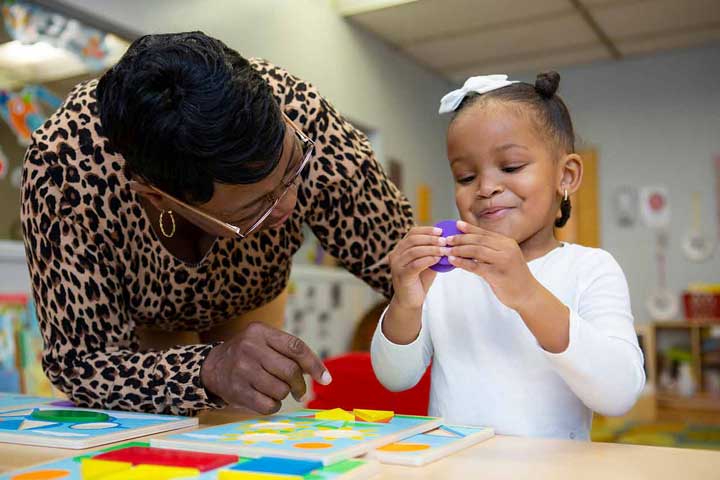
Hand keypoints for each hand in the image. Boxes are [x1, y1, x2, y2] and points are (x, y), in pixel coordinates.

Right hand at [201, 322, 330, 413]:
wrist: (212, 367)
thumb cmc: (248, 354)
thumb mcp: (264, 342)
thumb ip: (289, 351)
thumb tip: (320, 373)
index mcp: (260, 331)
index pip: (296, 347)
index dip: (314, 364)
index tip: (326, 379)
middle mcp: (250, 347)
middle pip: (290, 371)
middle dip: (299, 385)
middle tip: (300, 391)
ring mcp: (242, 370)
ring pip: (281, 390)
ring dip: (283, 394)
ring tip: (274, 390)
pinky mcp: (237, 391)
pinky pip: (268, 405)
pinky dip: (273, 406)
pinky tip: (266, 399)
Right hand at [389, 226, 446, 309]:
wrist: (410, 300)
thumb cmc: (419, 280)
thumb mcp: (427, 262)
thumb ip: (433, 252)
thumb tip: (448, 241)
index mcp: (401, 248)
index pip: (412, 233)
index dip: (427, 230)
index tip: (441, 231)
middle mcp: (396, 255)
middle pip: (413, 240)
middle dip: (431, 239)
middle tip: (445, 241)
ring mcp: (397, 265)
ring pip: (414, 251)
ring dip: (431, 249)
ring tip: (444, 250)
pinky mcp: (401, 276)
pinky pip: (415, 264)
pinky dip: (427, 260)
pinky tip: (437, 259)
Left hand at [447, 221, 539, 310]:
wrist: (528, 294)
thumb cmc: (512, 277)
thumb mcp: (504, 259)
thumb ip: (490, 251)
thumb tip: (467, 245)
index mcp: (507, 243)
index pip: (484, 233)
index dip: (469, 228)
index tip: (455, 225)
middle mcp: (506, 248)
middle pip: (479, 240)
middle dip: (460, 238)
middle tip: (446, 239)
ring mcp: (503, 260)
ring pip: (476, 251)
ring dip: (459, 250)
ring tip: (446, 250)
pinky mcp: (498, 274)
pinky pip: (476, 266)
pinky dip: (462, 262)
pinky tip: (453, 261)